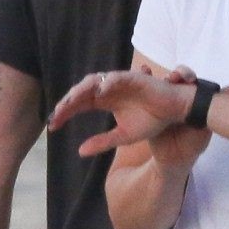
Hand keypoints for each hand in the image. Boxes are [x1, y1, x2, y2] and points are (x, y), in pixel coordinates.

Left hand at [49, 67, 197, 154]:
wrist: (175, 112)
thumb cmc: (153, 120)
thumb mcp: (123, 136)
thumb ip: (103, 141)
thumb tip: (80, 151)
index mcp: (105, 101)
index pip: (79, 104)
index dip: (65, 113)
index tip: (53, 126)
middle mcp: (108, 90)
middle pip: (81, 92)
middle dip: (67, 103)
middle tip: (56, 116)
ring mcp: (119, 82)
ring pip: (93, 82)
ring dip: (81, 91)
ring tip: (69, 104)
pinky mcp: (133, 78)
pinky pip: (116, 77)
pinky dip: (107, 82)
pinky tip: (97, 92)